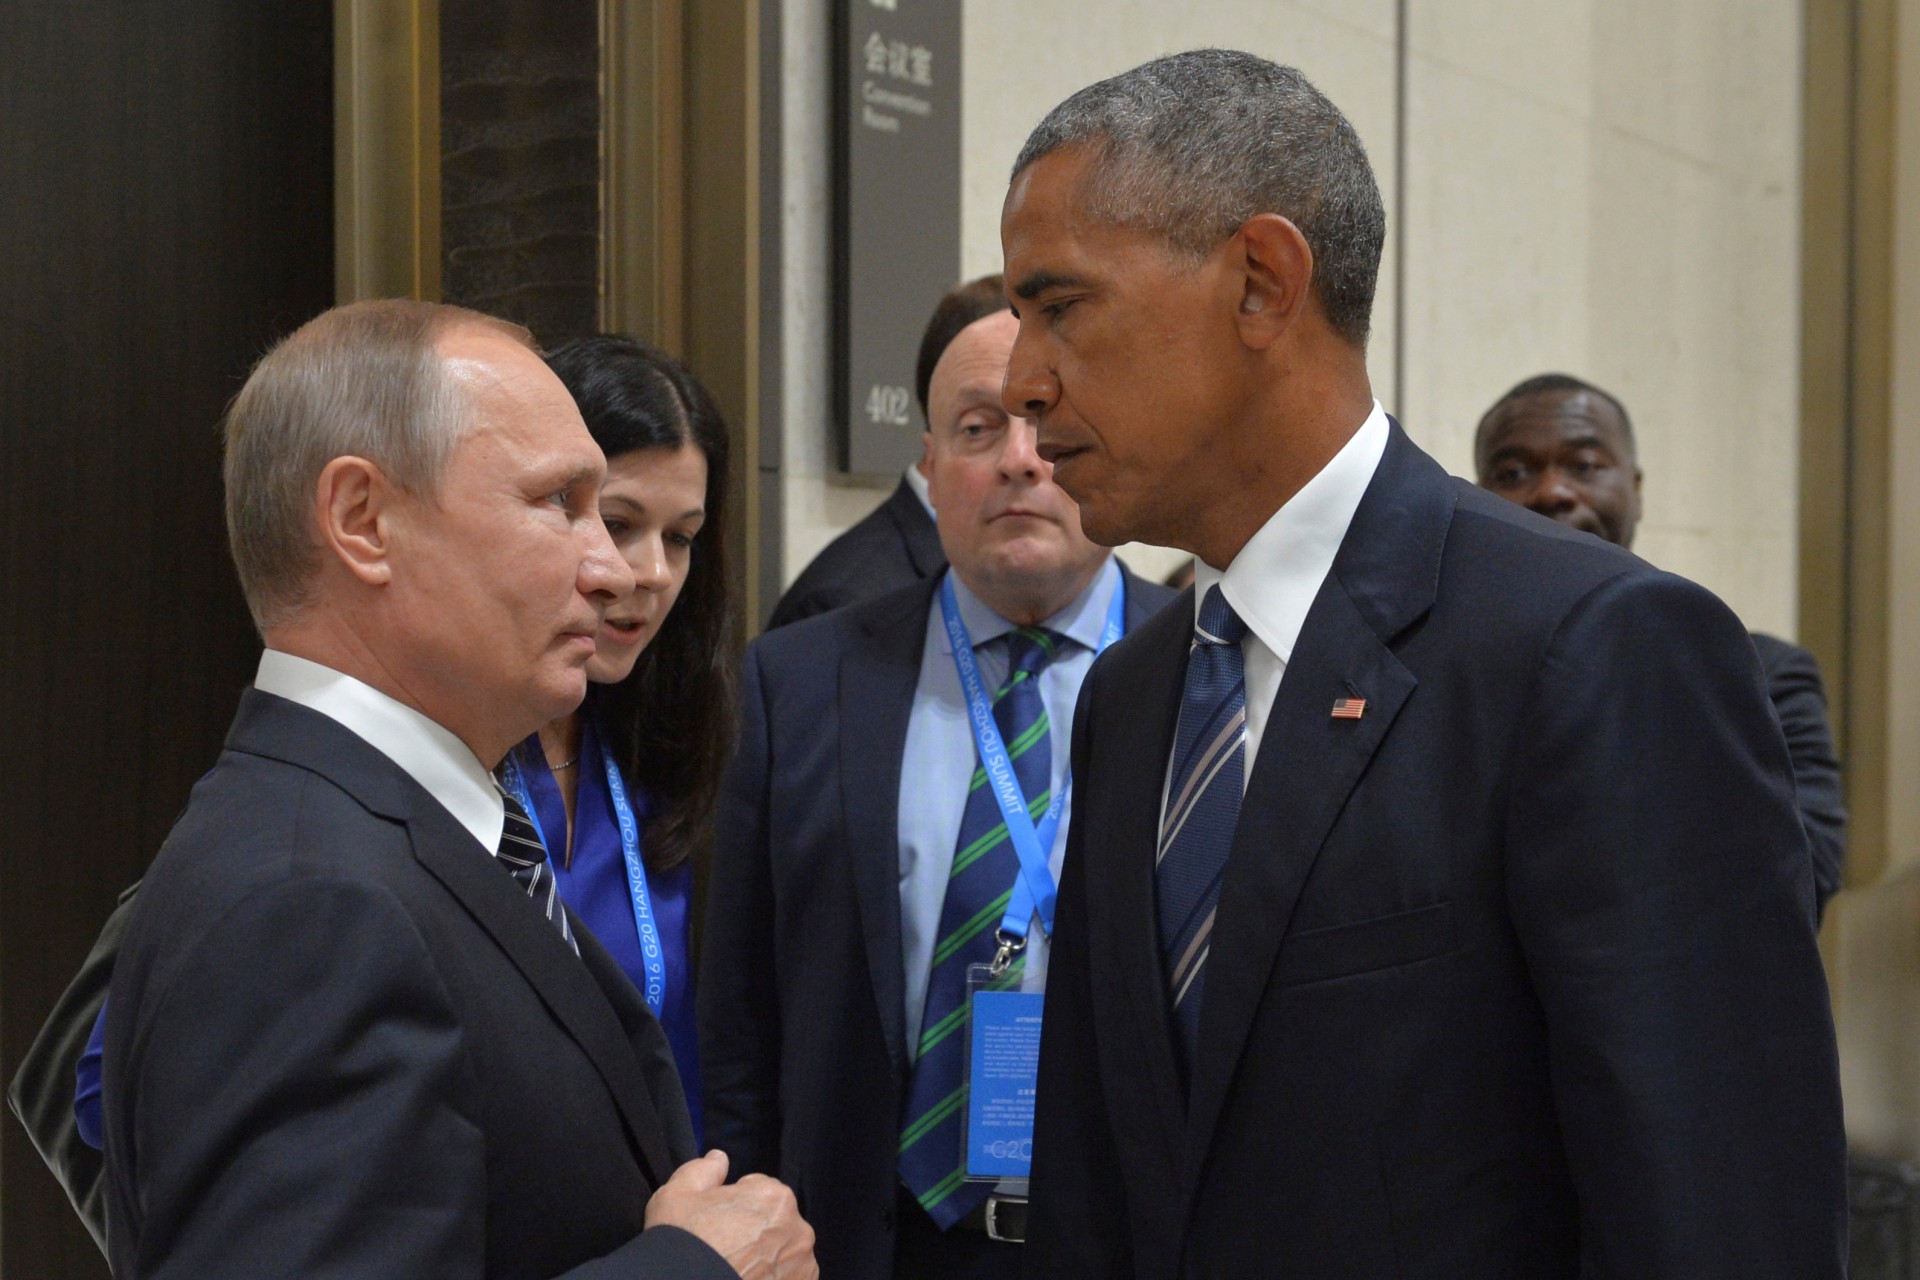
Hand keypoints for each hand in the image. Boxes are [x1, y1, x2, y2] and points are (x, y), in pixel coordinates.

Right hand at [646, 1149, 817, 1279]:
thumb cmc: (681, 1243)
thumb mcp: (678, 1195)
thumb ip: (703, 1170)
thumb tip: (719, 1158)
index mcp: (775, 1197)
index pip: (760, 1194)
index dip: (735, 1209)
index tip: (718, 1227)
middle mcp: (799, 1230)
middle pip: (775, 1226)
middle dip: (756, 1235)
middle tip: (725, 1252)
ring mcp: (803, 1265)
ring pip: (785, 1255)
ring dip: (768, 1261)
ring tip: (735, 1271)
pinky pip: (791, 1279)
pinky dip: (774, 1279)